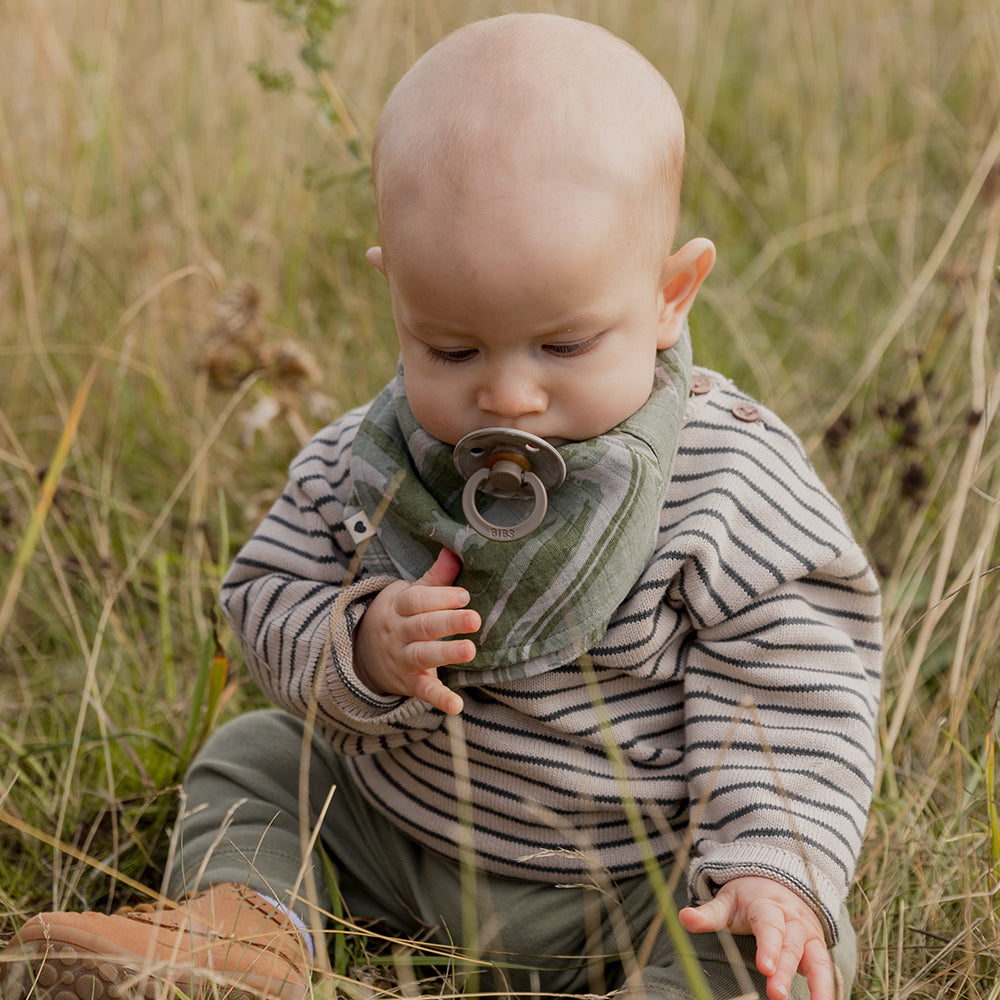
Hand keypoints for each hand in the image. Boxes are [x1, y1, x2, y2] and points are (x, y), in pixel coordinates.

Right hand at [354, 548, 479, 714]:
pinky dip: (439, 699)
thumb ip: (435, 577)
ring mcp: (402, 659)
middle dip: (448, 621)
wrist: (362, 652)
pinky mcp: (409, 682)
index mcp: (399, 607)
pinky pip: (424, 692)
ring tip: (469, 650)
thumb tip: (455, 549)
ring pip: (423, 655)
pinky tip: (456, 705)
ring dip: (446, 653)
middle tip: (474, 618)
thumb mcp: (409, 594)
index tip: (464, 595)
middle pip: (422, 626)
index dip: (439, 597)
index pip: (417, 601)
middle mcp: (399, 633)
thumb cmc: (398, 616)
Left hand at [678, 876, 840, 999]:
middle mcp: (793, 920)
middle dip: (785, 970)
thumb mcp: (727, 901)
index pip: (769, 926)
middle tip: (776, 994)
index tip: (765, 967)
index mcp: (768, 906)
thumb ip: (708, 913)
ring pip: (817, 958)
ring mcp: (809, 934)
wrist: (779, 882)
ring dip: (819, 984)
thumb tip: (683, 917)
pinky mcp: (818, 948)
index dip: (768, 946)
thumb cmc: (748, 898)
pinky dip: (829, 986)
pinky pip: (826, 968)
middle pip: (790, 946)